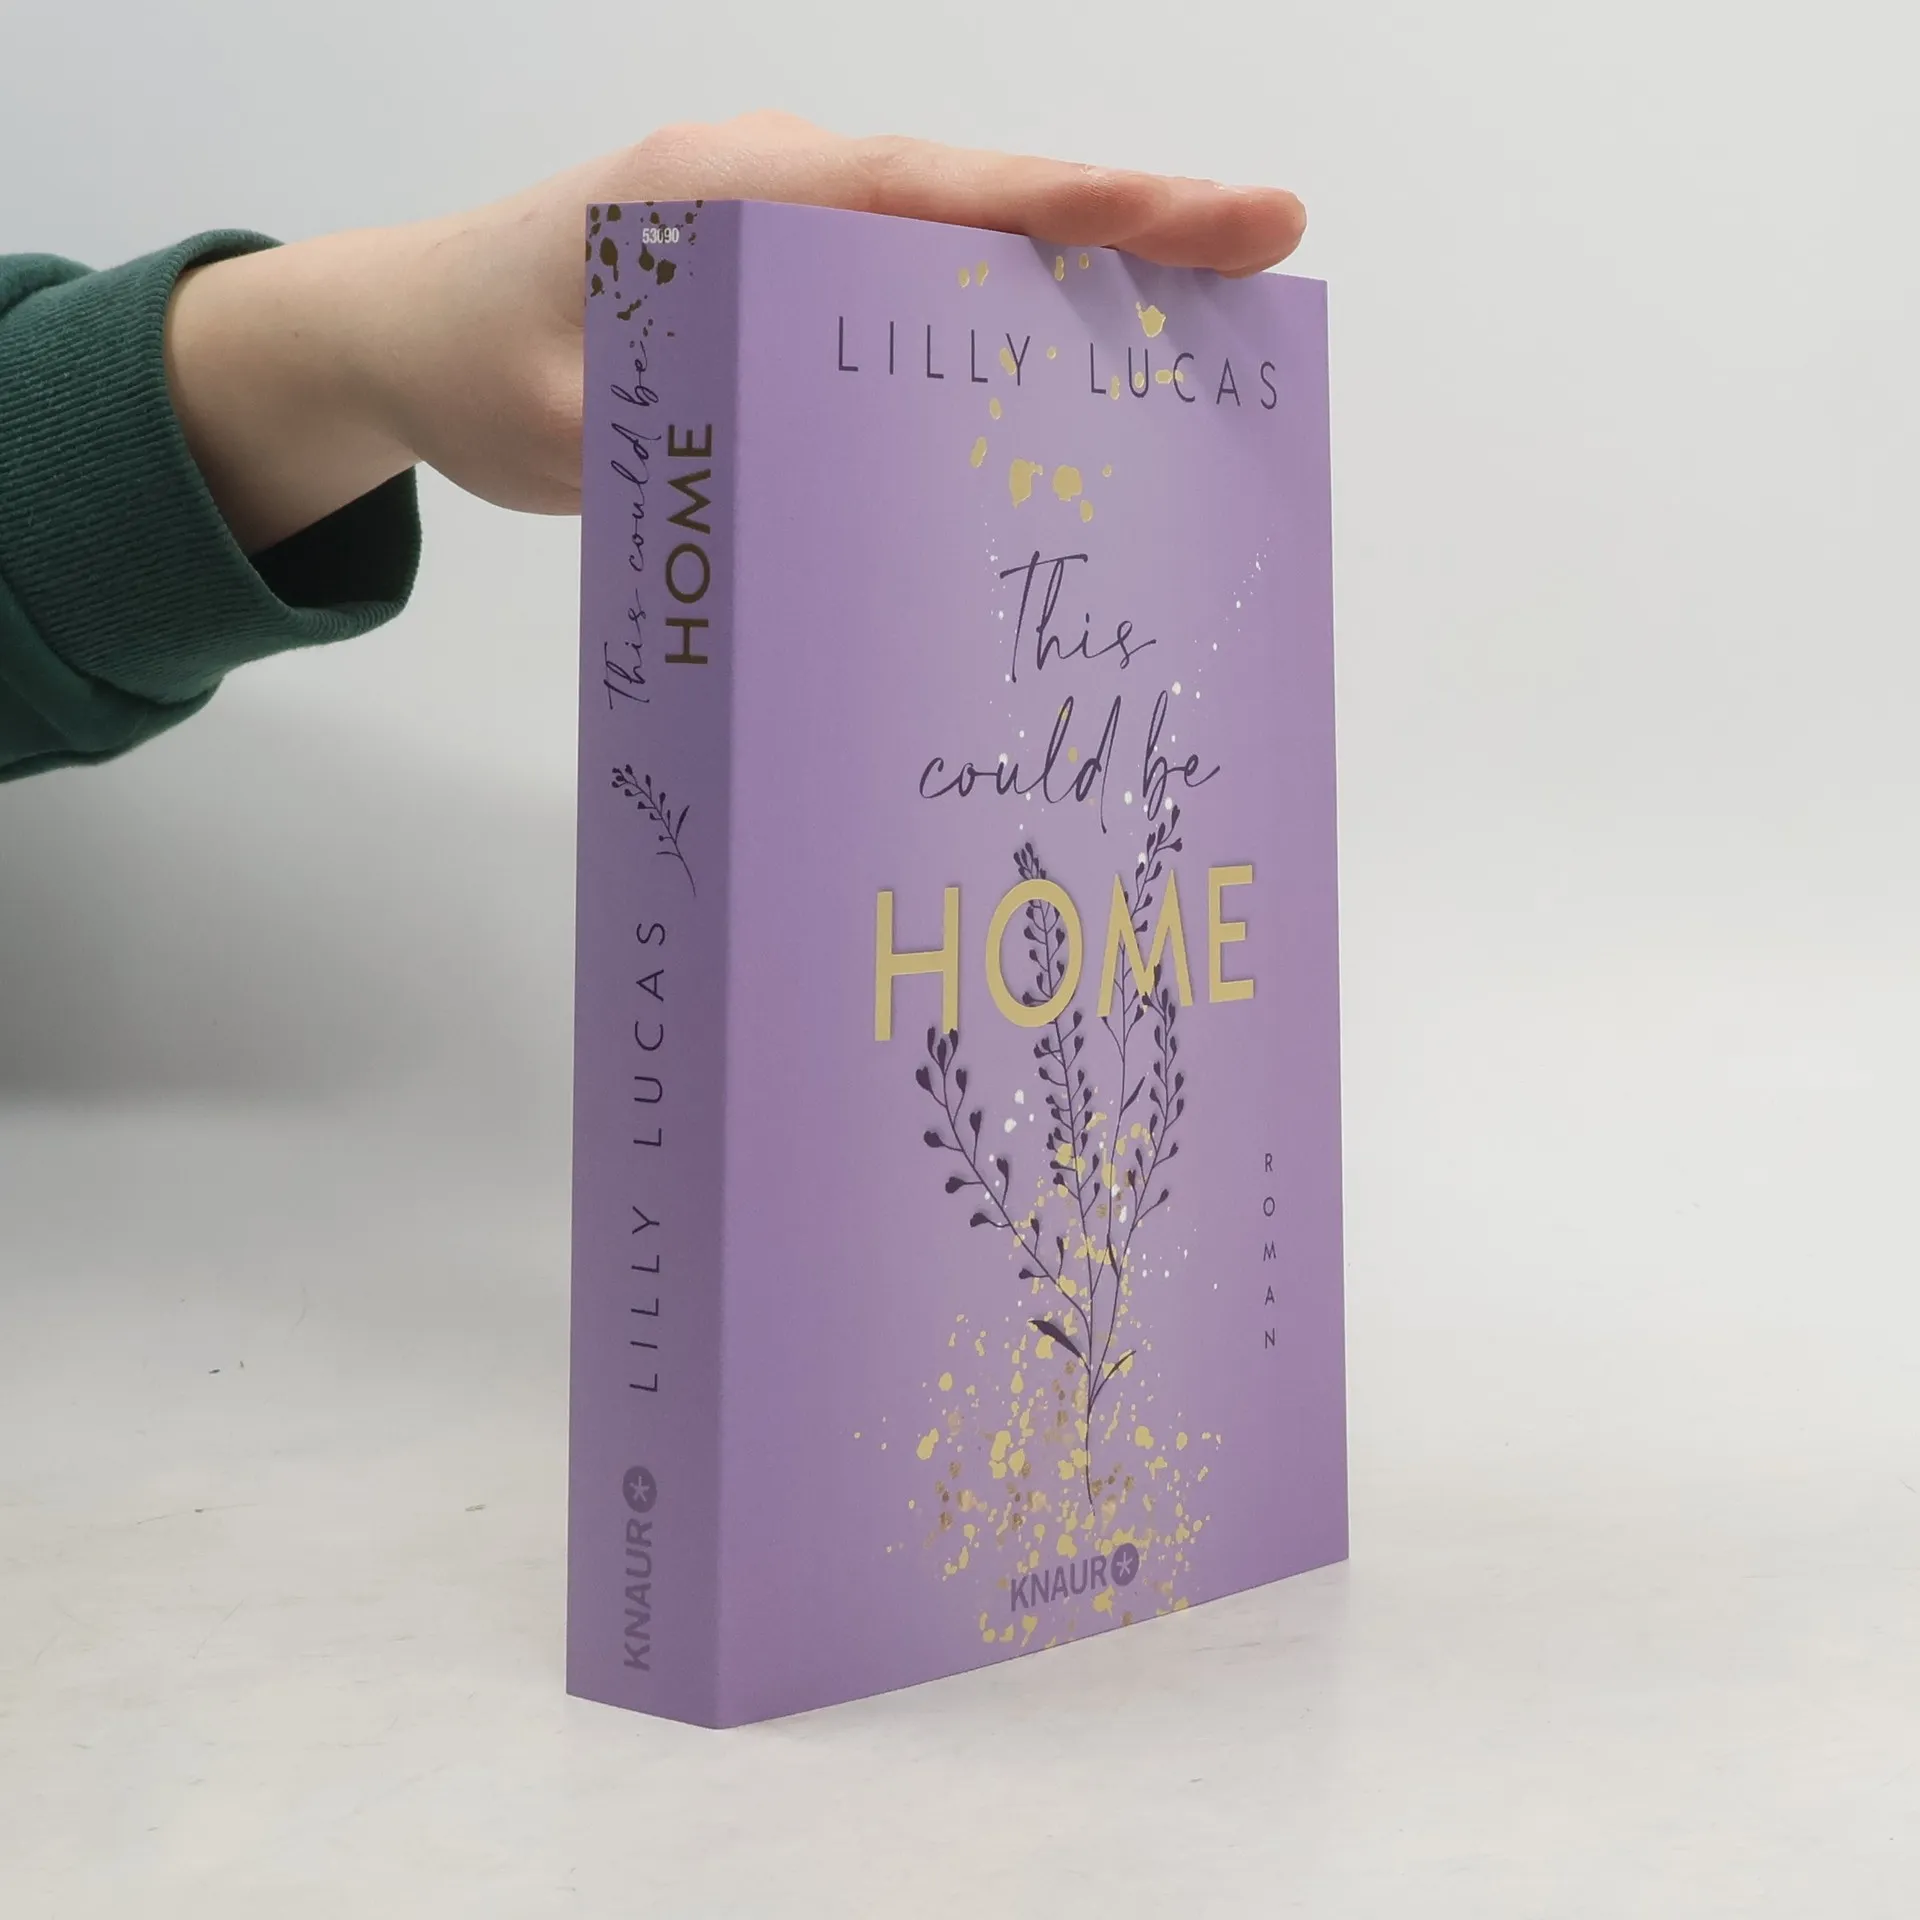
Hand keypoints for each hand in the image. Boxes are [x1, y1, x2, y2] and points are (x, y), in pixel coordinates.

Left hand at [165, 113, 1308, 551]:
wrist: (404, 333)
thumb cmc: (474, 361)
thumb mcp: (567, 421)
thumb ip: (688, 440)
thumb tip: (826, 498)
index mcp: (729, 194)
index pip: (926, 193)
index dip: (1065, 211)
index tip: (1194, 218)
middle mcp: (778, 191)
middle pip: (975, 205)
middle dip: (1122, 227)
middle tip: (1262, 247)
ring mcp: (790, 235)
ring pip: (958, 249)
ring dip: (1077, 280)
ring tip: (1207, 321)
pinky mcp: (787, 291)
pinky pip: (916, 297)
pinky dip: (1002, 324)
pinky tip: (1071, 379)